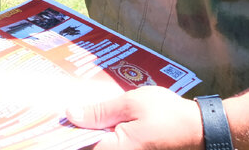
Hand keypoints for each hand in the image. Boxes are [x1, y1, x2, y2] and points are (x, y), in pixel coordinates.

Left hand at [67, 87, 203, 149]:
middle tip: (65, 109)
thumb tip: (70, 113)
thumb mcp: (131, 104)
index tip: (48, 119)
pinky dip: (103, 132)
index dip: (63, 132)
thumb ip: (100, 111)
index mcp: (115, 149)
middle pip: (88, 144)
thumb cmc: (168, 115)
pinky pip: (111, 142)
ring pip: (99, 143)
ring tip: (80, 109)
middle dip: (76, 129)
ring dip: (89, 130)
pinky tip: (99, 117)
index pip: (78, 144)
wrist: (200, 128)